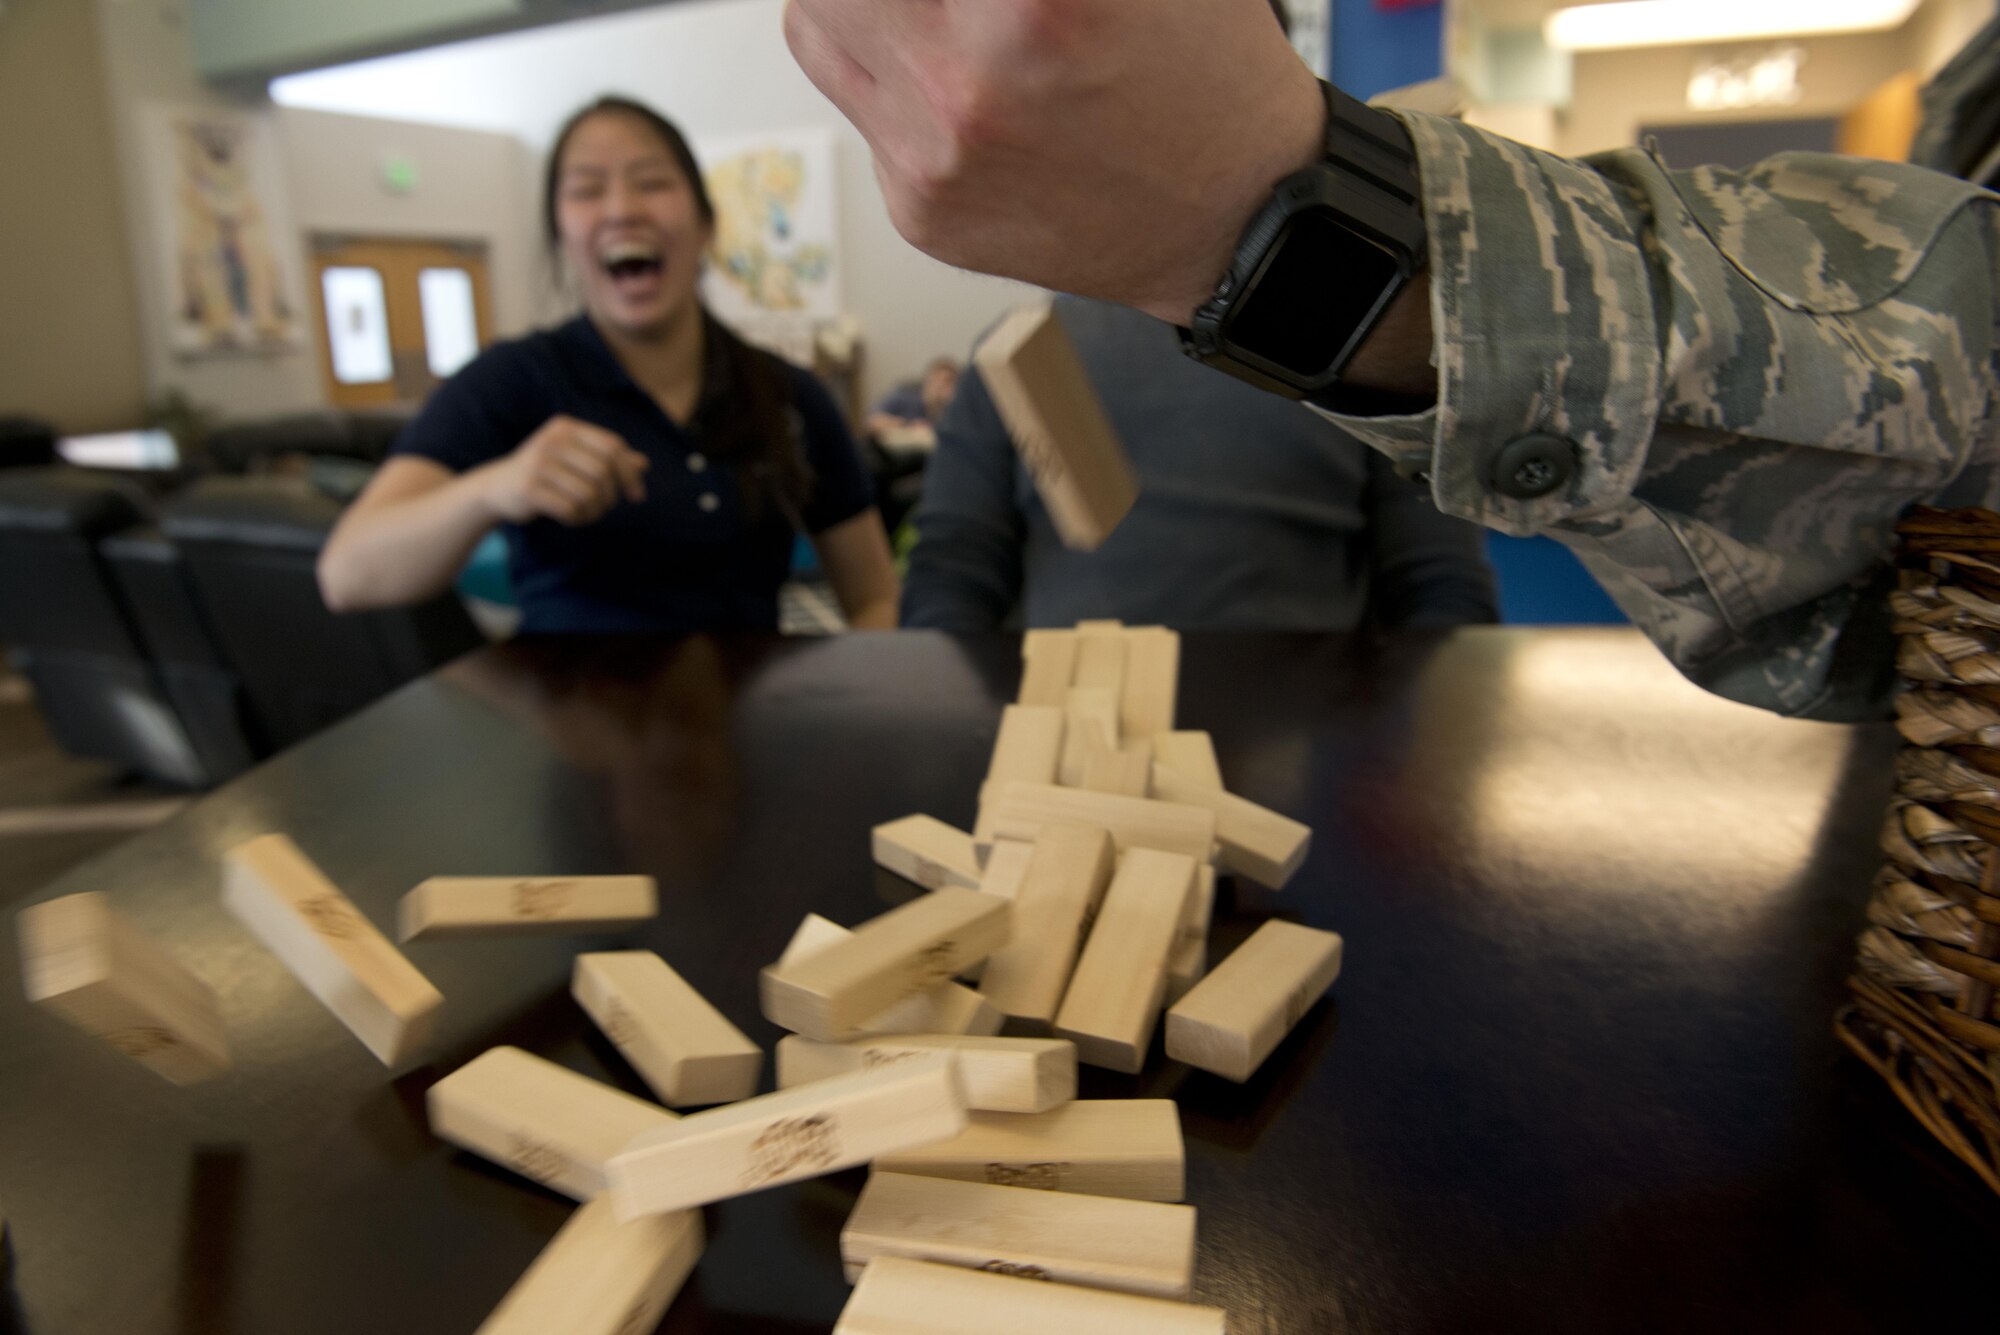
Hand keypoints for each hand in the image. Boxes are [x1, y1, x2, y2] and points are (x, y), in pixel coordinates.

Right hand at [478, 415, 648, 525]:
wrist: (497, 487)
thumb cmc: (546, 473)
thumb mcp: (575, 460)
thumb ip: (608, 459)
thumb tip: (643, 464)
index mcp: (566, 428)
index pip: (612, 447)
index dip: (630, 473)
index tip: (637, 496)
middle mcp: (552, 441)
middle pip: (603, 471)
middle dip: (612, 496)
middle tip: (605, 507)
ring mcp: (538, 464)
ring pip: (589, 494)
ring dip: (595, 511)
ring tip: (586, 513)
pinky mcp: (528, 488)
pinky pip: (570, 510)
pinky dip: (578, 519)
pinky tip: (571, 519)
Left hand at [784, 0, 1323, 322]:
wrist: (1233, 219)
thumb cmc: (1205, 69)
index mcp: (1033, 1)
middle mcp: (967, 79)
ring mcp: (934, 154)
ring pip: (816, 28)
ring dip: (859, 4)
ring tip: (936, 13)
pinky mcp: (922, 211)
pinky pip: (864, 116)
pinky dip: (900, 88)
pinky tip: (976, 95)